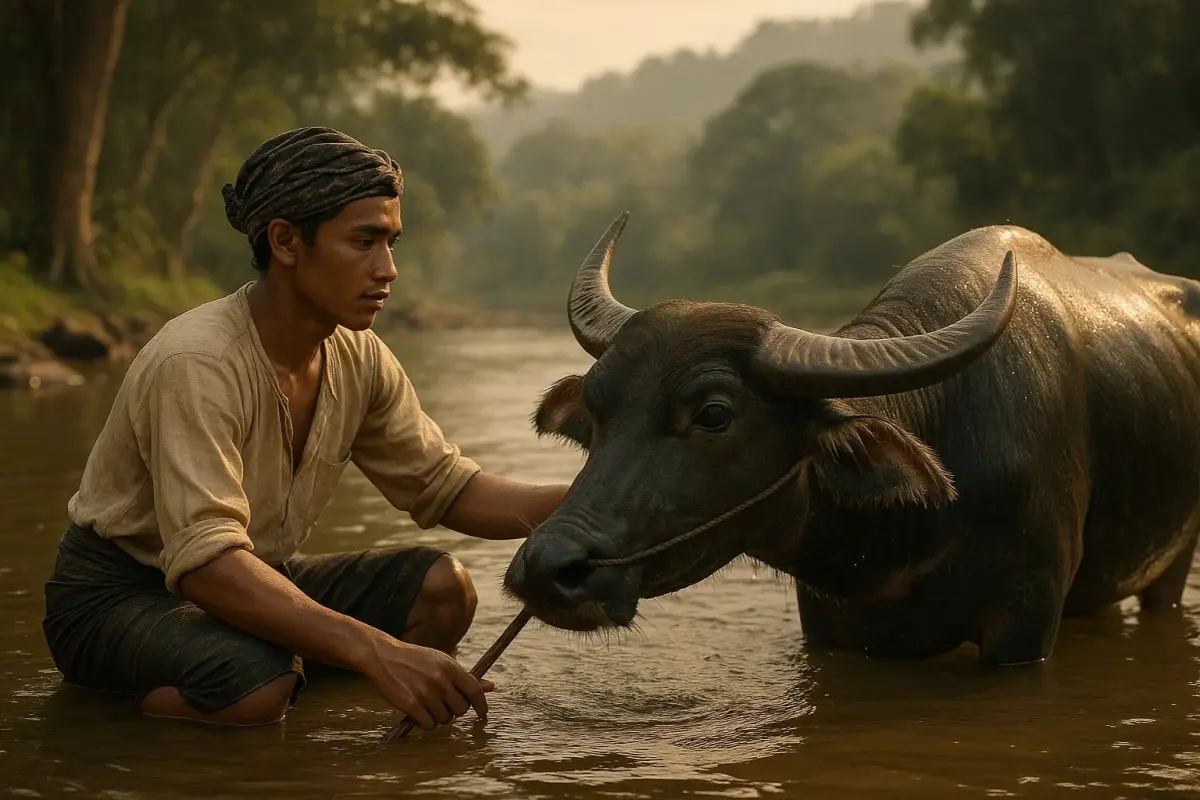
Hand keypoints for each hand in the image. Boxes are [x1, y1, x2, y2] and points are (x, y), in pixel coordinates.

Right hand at [360, 634, 494, 729]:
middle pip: (461, 709)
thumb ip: (465, 676)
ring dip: (439, 717)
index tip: (483, 714)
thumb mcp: (442, 661)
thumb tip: (491, 687)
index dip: (482, 705)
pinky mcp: (410, 705)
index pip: (474, 690)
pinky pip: (428, 725)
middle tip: (444, 704)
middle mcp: (440, 680)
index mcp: (450, 667)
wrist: (384, 656)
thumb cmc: (416, 660)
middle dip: (455, 710)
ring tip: (428, 705)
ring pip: (445, 719)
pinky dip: (426, 723)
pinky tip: (419, 713)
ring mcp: (425, 693)